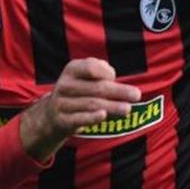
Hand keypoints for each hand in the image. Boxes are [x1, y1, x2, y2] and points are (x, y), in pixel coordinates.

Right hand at [19, 58, 141, 161]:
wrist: (53, 115)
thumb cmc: (80, 91)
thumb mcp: (86, 76)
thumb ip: (101, 71)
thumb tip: (111, 78)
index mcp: (72, 70)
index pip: (90, 68)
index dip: (105, 72)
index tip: (114, 77)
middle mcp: (64, 85)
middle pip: (96, 88)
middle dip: (118, 91)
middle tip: (136, 95)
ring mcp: (62, 103)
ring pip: (91, 104)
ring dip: (112, 106)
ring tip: (128, 108)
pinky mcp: (62, 120)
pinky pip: (79, 119)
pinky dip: (91, 117)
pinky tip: (104, 115)